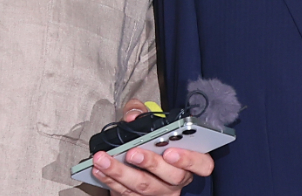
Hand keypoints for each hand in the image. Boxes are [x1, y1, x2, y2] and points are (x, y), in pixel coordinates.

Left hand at [91, 98, 215, 194]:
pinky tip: (98, 168)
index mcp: (189, 159)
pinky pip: (125, 192)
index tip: (171, 151)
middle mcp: (178, 178)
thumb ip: (142, 113)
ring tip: (103, 158)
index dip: (189, 159)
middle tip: (133, 153)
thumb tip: (131, 116)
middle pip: (171, 176)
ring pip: (143, 186)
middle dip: (151, 164)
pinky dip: (110, 179)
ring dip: (120, 172)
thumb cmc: (152, 140)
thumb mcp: (151, 122)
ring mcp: (160, 192)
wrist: (140, 159)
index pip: (202, 164)